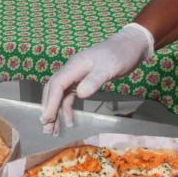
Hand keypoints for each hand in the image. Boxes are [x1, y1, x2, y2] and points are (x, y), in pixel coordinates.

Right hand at [40, 23, 154, 133]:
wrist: (130, 46)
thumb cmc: (120, 55)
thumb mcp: (109, 67)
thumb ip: (95, 80)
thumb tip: (80, 94)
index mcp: (75, 66)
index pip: (57, 85)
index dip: (51, 102)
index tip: (47, 119)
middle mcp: (71, 70)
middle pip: (53, 90)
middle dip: (48, 109)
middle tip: (47, 129)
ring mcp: (76, 75)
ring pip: (60, 95)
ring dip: (56, 111)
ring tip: (54, 130)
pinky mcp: (83, 80)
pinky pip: (69, 96)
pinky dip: (67, 108)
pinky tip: (69, 120)